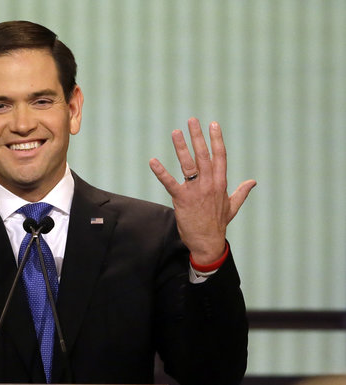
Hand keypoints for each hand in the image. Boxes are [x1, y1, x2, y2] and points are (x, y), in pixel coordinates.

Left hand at [149, 118, 255, 264]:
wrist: (208, 243)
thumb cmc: (218, 224)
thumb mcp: (233, 207)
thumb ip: (241, 192)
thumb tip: (253, 182)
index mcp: (220, 183)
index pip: (220, 157)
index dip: (216, 140)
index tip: (213, 124)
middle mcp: (209, 184)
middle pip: (204, 156)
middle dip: (198, 137)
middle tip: (192, 120)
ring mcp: (195, 191)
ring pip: (188, 165)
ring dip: (181, 148)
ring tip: (175, 132)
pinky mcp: (182, 200)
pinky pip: (170, 183)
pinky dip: (161, 172)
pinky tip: (153, 161)